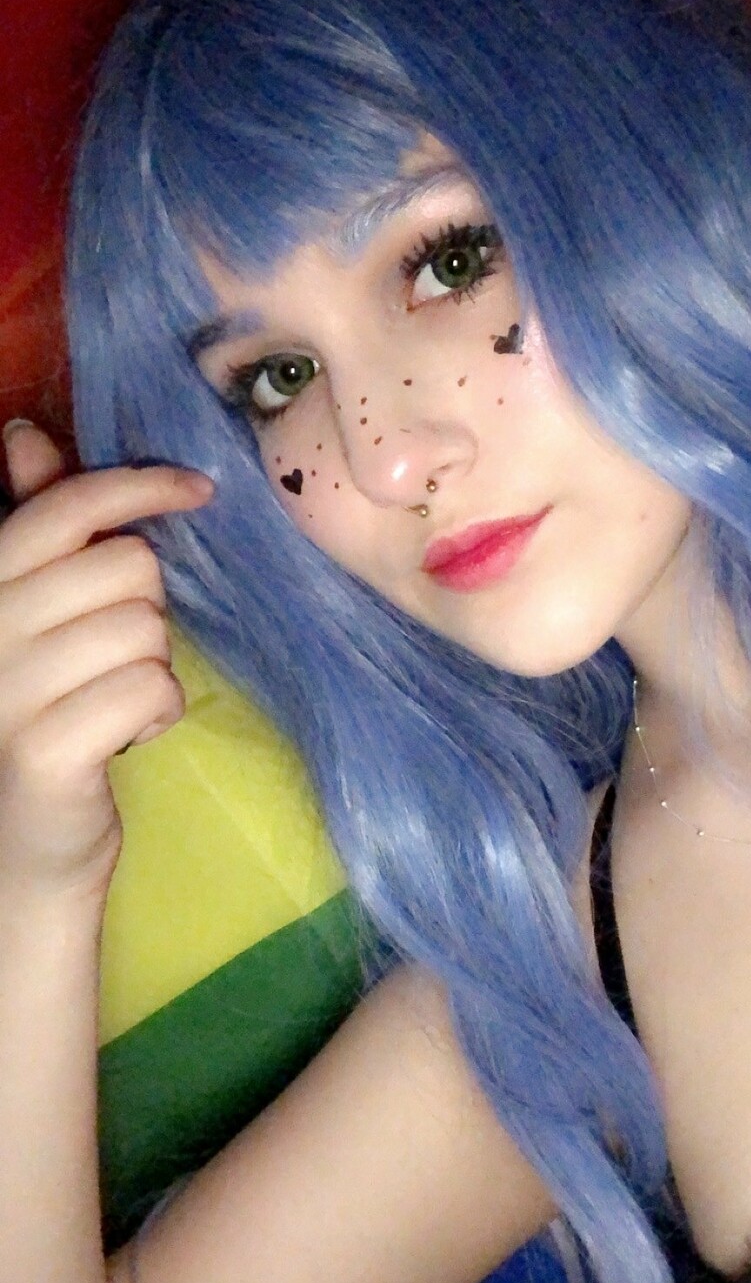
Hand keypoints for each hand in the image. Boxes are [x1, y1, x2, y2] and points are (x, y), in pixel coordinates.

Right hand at [0, 422, 212, 895]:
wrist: (16, 846)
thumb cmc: (38, 716)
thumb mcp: (34, 618)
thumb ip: (37, 530)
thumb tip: (24, 436)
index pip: (67, 508)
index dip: (141, 486)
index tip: (199, 490)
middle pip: (127, 568)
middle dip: (147, 610)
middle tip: (115, 658)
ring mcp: (7, 689)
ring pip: (146, 629)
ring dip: (152, 668)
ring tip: (112, 701)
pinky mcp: (44, 748)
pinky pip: (152, 689)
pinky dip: (157, 713)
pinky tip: (123, 737)